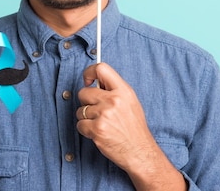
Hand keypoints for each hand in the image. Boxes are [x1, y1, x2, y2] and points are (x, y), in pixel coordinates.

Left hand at [77, 63, 185, 189]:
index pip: (101, 68)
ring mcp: (104, 114)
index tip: (87, 80)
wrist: (139, 151)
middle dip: (86, 102)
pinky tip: (98, 132)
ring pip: (80, 110)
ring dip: (86, 118)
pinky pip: (80, 124)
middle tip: (97, 111)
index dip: (89, 72)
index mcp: (123, 91)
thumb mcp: (130, 102)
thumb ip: (114, 90)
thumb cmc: (134, 128)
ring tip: (101, 124)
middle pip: (84, 92)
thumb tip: (94, 82)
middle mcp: (114, 100)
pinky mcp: (97, 129)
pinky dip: (86, 130)